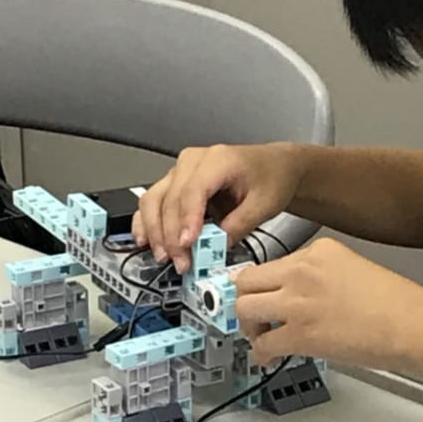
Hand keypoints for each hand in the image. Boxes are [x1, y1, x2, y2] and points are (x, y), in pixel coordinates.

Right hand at [132, 142, 304, 272]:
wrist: (275, 165)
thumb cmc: (272, 176)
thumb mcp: (264, 203)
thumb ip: (239, 225)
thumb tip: (215, 247)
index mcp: (219, 159)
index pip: (193, 191)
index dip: (187, 220)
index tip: (186, 245)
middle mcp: (193, 161)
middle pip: (169, 199)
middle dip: (171, 235)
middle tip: (181, 261)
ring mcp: (180, 170)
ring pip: (154, 200)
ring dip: (155, 232)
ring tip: (166, 256)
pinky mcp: (175, 183)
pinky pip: (153, 201)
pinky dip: (147, 222)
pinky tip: (147, 241)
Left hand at [232, 237, 422, 369]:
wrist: (409, 323)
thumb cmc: (393, 302)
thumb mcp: (352, 266)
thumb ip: (320, 273)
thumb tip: (299, 295)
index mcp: (318, 251)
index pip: (271, 263)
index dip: (263, 284)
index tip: (262, 294)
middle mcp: (302, 270)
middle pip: (246, 281)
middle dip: (245, 301)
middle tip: (254, 316)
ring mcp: (298, 301)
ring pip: (245, 309)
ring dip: (248, 326)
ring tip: (261, 335)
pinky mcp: (300, 333)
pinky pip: (263, 343)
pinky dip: (260, 353)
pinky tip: (269, 357)